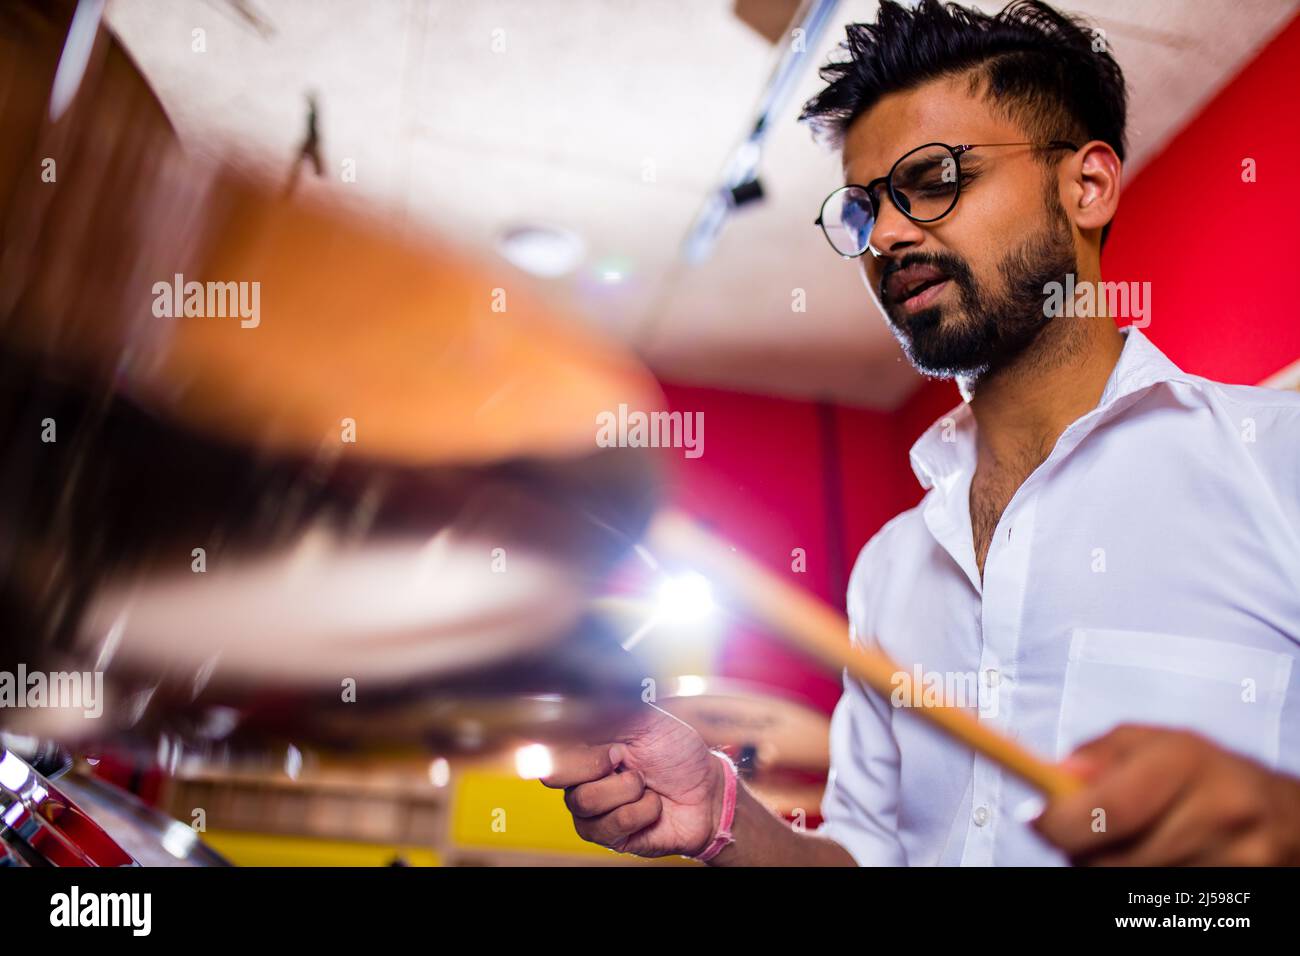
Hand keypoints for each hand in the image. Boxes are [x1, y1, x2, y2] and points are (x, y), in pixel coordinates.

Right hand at [540, 703, 724, 857]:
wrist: (707, 789)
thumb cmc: (675, 750)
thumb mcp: (644, 718)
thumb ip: (608, 704)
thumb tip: (580, 691)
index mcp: (581, 743)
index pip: (546, 742)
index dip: (569, 740)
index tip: (605, 738)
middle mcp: (579, 776)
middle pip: (554, 774)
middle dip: (597, 763)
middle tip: (624, 757)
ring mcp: (590, 808)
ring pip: (584, 800)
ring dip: (627, 788)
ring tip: (645, 783)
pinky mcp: (607, 835)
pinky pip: (610, 825)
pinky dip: (641, 810)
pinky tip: (653, 804)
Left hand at [1033, 724, 1299, 865]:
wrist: (1277, 811)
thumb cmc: (1199, 770)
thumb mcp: (1148, 742)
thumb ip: (1097, 755)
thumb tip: (1057, 777)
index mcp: (1186, 760)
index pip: (1111, 807)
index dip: (1062, 821)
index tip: (1037, 821)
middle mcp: (1217, 809)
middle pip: (1119, 858)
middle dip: (1081, 849)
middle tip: (1075, 834)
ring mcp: (1235, 856)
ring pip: (1136, 882)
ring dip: (1110, 866)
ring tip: (1122, 841)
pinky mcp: (1240, 886)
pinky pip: (1164, 899)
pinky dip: (1141, 881)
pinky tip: (1150, 857)